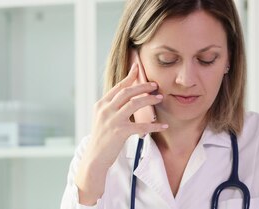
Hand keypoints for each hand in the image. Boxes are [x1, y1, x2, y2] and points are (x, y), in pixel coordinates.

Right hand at [75, 62, 167, 204]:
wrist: (95, 158)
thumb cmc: (102, 138)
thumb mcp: (103, 119)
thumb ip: (112, 107)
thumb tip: (128, 98)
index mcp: (101, 104)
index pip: (118, 87)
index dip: (129, 77)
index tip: (138, 68)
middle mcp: (105, 110)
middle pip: (127, 92)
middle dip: (143, 86)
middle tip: (155, 85)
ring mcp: (112, 120)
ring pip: (134, 104)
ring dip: (149, 99)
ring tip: (160, 98)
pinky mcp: (119, 132)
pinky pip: (141, 126)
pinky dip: (154, 125)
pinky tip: (163, 125)